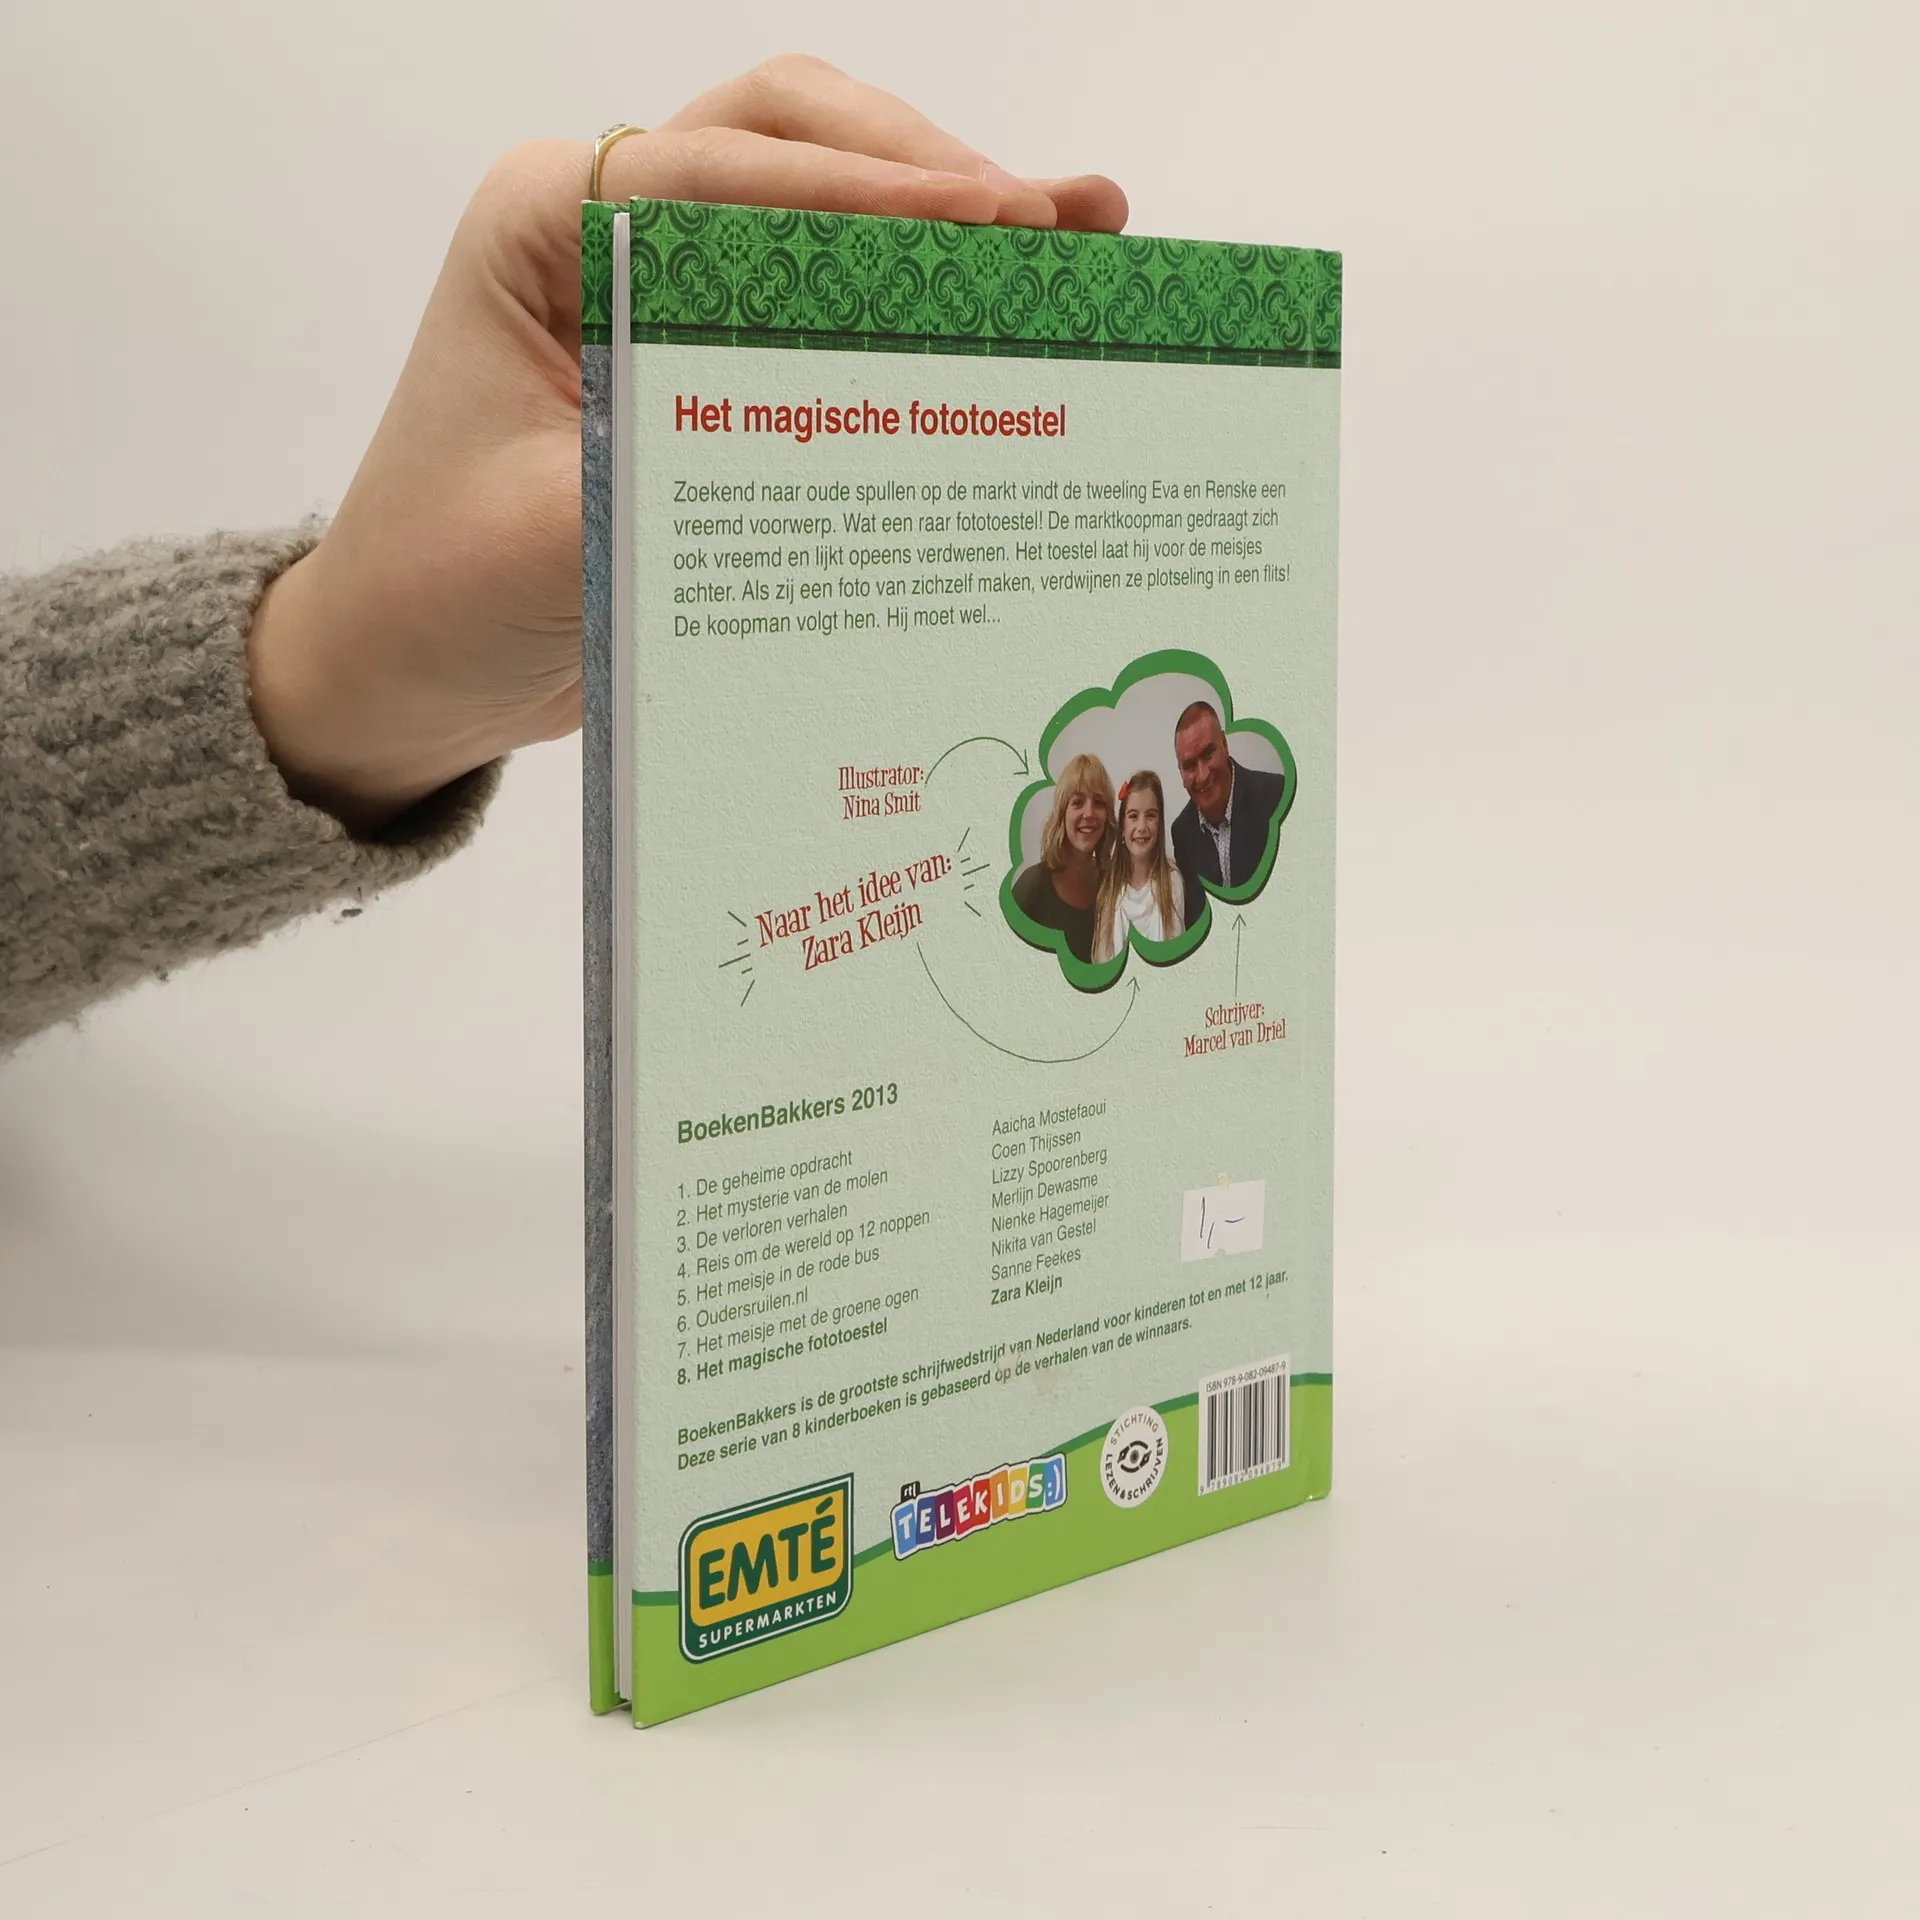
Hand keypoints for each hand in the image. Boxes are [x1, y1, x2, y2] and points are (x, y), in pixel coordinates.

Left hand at [247, 55, 1127, 832]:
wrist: (406, 665)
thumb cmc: (441, 594)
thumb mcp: (553, 546)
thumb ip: (686, 479)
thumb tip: (863, 447)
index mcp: (542, 228)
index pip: (728, 173)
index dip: (874, 195)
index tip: (1000, 225)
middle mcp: (604, 227)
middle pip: (789, 138)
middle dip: (928, 169)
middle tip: (1061, 219)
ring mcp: (658, 282)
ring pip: (819, 192)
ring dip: (938, 208)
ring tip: (1073, 237)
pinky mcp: (705, 353)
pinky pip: (824, 292)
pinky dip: (913, 293)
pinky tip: (1004, 309)